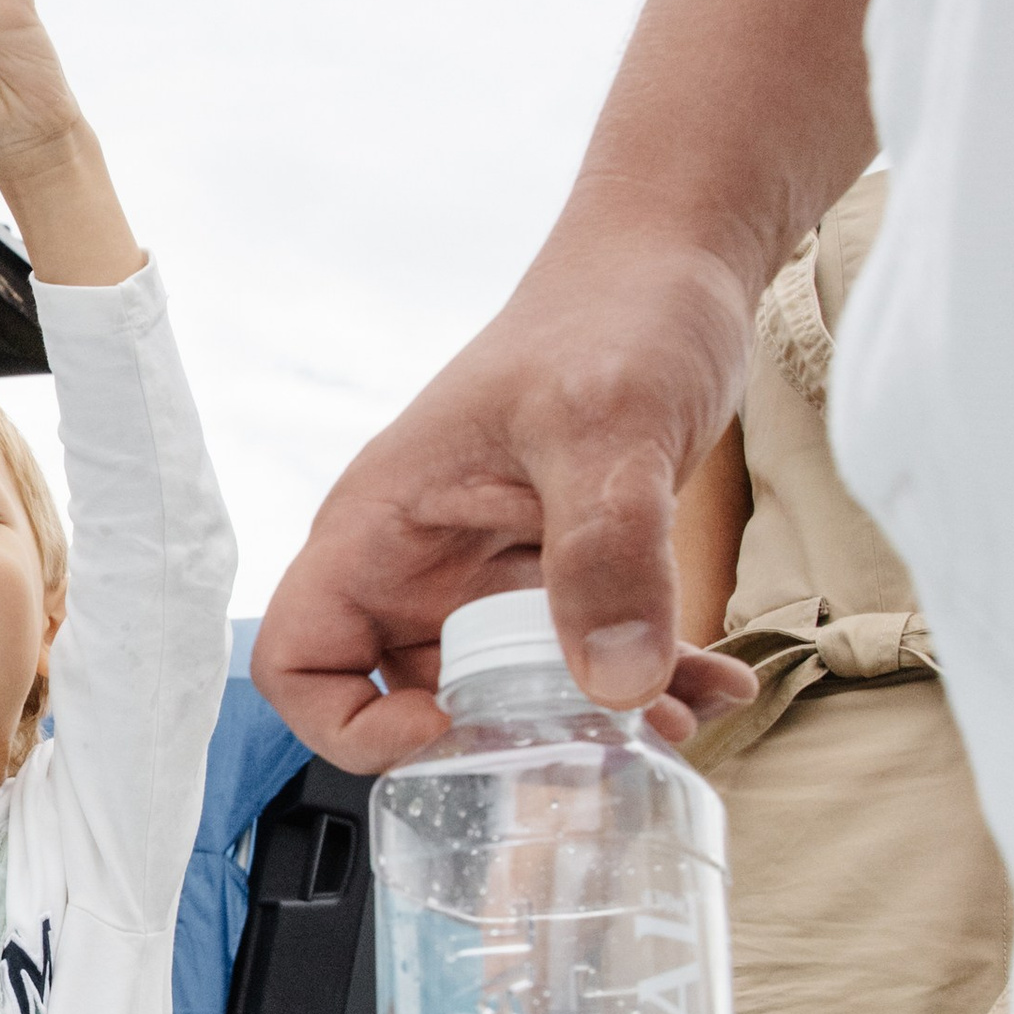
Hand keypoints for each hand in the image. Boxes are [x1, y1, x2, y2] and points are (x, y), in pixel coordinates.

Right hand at [253, 0, 881, 767]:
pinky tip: (715, 678)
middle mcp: (421, 559)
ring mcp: (489, 569)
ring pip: (506, 691)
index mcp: (382, 525)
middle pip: (406, 699)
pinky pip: (581, 657)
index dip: (348, 722)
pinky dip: (643, 680)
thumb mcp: (610, 431)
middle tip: (585, 757)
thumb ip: (610, 555)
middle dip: (496, 747)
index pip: (298, 660)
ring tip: (675, 722)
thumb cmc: (615, 312)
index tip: (447, 725)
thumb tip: (617, 685)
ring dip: (584, 726)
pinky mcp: (559, 569)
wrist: (681, 256)